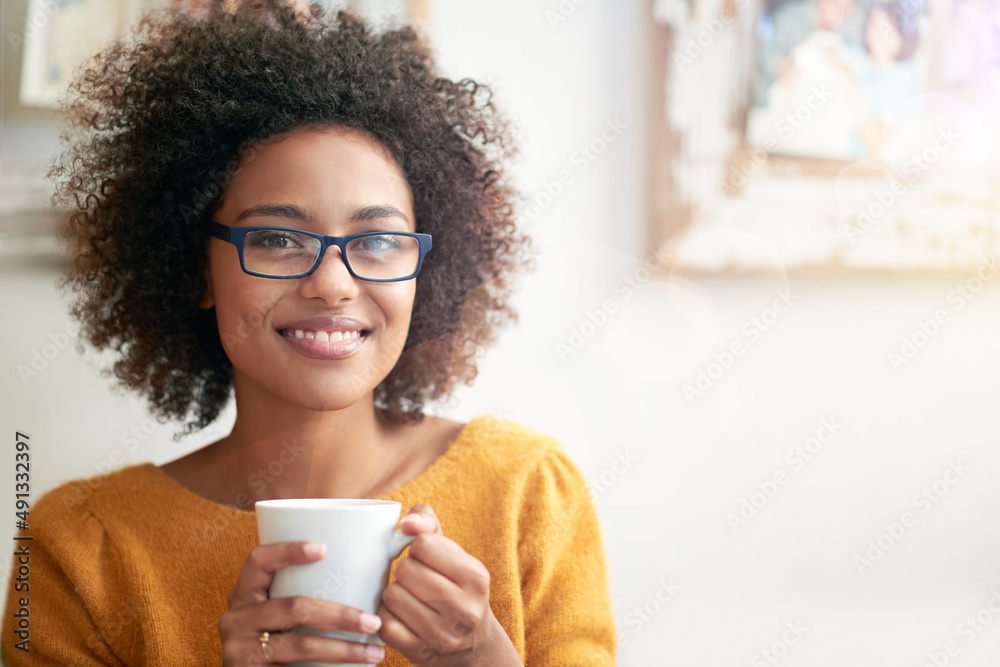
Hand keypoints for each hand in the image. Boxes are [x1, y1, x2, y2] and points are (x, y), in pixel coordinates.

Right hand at [220, 541, 385, 665]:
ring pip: (301, 644)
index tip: (324, 549)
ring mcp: (238, 649)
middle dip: (340, 614)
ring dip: (344, 649)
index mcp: (243, 594)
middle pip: (293, 606)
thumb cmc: (272, 644)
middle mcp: (235, 618)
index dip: (288, 551)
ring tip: (375, 652)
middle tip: (373, 621)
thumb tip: (363, 576)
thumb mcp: (274, 616)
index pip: (258, 561)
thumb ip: (302, 596)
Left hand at [377, 505, 520, 666]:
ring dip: (395, 592)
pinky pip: (384, 623)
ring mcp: (441, 634)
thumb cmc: (456, 586)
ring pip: (392, 595)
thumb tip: (406, 523)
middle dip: (405, 570)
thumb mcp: (454, 553)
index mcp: (475, 577)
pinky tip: (402, 616)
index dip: (418, 547)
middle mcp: (463, 608)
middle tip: (417, 579)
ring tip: (410, 596)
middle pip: (405, 569)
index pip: (423, 544)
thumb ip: (428, 523)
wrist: (471, 644)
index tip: (426, 558)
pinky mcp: (419, 652)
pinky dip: (388, 616)